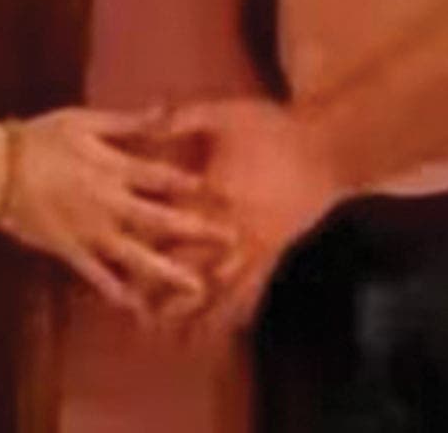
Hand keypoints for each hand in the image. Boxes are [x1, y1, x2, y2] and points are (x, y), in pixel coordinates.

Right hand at [0, 108, 237, 324]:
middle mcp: (107, 203)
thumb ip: (126, 122)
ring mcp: (88, 231)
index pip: (162, 177)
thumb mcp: (84, 121)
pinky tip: (137, 306)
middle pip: (159, 219)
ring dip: (167, 271)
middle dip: (196, 230)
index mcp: (112, 167)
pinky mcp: (68, 250)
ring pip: (134, 255)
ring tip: (198, 287)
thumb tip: (164, 110)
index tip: (225, 193)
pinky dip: (115, 290)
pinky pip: (96, 274)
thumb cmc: (39, 138)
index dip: (194, 185)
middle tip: (231, 241)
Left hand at [159, 99, 349, 340]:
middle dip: (161, 294)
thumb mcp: (226, 112)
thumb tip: (146, 119)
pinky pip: (252, 288)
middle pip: (188, 268)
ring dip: (194, 313)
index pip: (167, 227)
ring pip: (217, 289)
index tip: (117, 266)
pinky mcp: (275, 251)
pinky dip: (235, 311)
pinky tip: (223, 330)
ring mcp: (255, 245)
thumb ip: (183, 118)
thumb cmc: (277, 128)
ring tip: (170, 335)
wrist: (330, 146)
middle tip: (135, 317)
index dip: (139, 248)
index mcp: (212, 194)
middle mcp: (231, 228)